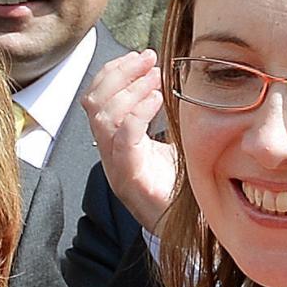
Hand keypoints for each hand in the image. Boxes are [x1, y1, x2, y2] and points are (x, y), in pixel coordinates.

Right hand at [82, 49, 175, 232]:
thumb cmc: (183, 186)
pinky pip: (124, 139)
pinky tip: (158, 99)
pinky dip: (138, 112)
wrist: (192, 231)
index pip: (95, 99)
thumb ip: (165, 115)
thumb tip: (173, 77)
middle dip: (119, 74)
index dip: (112, 72)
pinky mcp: (132, 179)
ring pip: (103, 118)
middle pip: (94, 103)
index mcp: (114, 144)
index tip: (139, 56)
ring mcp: (117, 168)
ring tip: (155, 76)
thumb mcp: (171, 142)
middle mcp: (109, 155)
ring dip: (130, 89)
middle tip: (147, 59)